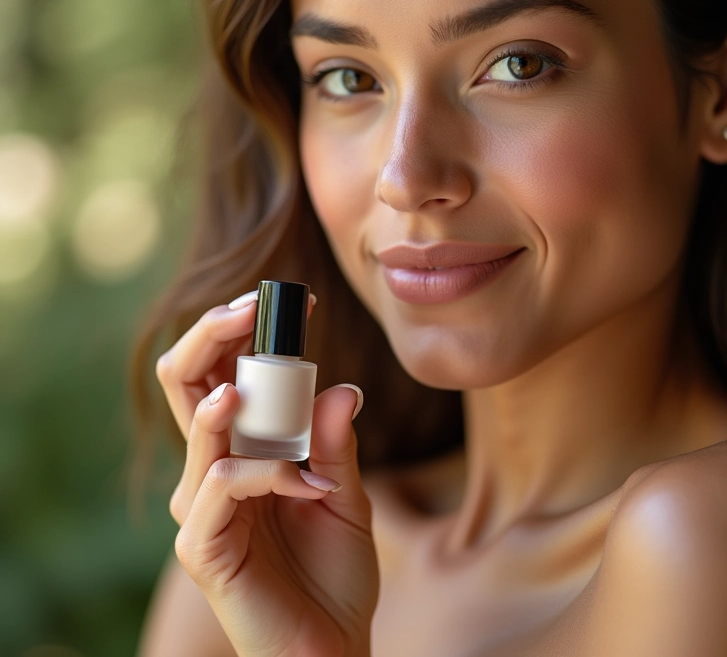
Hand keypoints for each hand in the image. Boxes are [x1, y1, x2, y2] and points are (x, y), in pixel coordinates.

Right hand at [156, 295, 378, 656]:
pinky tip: (306, 482)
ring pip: (200, 420)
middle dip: (215, 331)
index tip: (298, 301)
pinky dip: (268, 469)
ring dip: (244, 393)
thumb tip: (344, 387)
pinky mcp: (203, 542)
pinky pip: (222, 482)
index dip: (247, 329)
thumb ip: (335, 443)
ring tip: (286, 386)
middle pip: (185, 379)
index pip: (223, 372)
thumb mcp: (345, 493)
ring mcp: (204, 503)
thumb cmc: (334, 569)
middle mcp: (214, 467)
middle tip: (256, 307)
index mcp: (243, 448)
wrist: (331, 644)